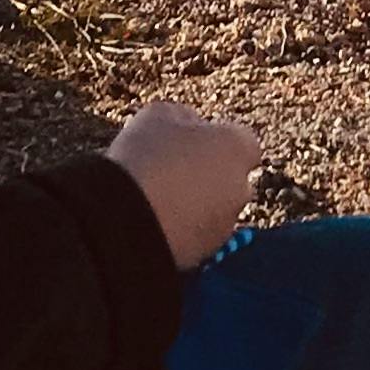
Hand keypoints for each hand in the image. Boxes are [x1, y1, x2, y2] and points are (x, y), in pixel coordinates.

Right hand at [105, 102, 262, 269]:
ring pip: (214, 210)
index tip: (189, 141)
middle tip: (170, 171)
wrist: (126, 220)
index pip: (242, 142)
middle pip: (230, 179)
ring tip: (156, 199)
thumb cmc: (146, 156)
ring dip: (195, 205)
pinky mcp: (205, 255)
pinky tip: (153, 221)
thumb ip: (184, 117)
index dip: (216, 141)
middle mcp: (241, 189)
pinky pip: (197, 236)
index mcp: (237, 148)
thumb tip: (190, 126)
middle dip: (208, 176)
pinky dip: (183, 230)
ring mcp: (225, 226)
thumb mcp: (159, 115)